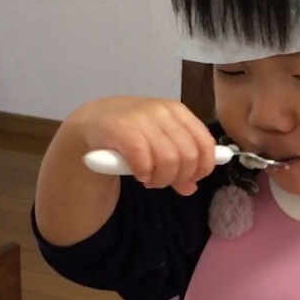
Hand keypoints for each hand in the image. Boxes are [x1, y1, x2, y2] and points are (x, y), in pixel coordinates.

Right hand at [67, 96, 215, 195]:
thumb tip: (191, 188)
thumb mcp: (160, 144)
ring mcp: (142, 118)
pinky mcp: (121, 129)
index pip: (205, 144)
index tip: (189, 180)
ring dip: (161, 179)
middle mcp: (163, 111)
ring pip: (169, 160)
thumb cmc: (132, 133)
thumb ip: (179, 163)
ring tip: (149, 180)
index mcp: (178, 112)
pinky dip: (144, 172)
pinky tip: (139, 175)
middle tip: (162, 181)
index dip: (202, 169)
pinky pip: (144, 159)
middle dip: (178, 177)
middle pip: (188, 156)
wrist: (93, 121)